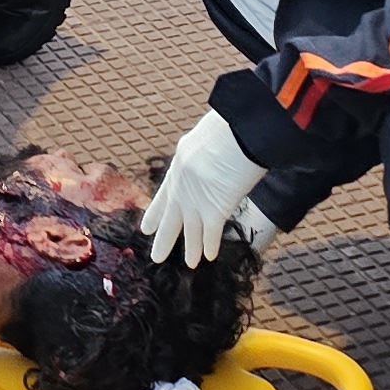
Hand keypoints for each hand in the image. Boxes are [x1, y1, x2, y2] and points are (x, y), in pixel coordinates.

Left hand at [142, 111, 275, 266]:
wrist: (241, 130)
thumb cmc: (232, 125)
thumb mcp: (209, 135)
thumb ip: (206, 152)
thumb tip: (215, 158)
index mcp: (181, 162)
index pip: (166, 192)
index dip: (157, 211)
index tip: (148, 227)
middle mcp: (183, 184)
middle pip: (172, 216)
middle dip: (164, 237)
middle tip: (156, 256)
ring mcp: (197, 197)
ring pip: (190, 230)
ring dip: (190, 249)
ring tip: (190, 264)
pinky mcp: (215, 208)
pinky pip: (210, 233)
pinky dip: (209, 245)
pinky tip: (209, 258)